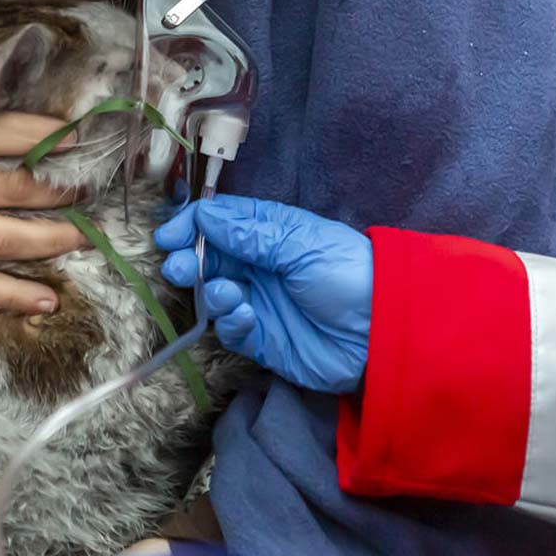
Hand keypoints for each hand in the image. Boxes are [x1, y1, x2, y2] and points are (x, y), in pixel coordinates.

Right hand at [0, 108, 87, 314]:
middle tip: (93, 194)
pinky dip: (16, 295)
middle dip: (59, 192)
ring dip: (52, 240)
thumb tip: (46, 138)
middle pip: (6, 187)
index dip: (37, 135)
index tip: (78, 140)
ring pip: (1, 239)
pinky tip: (47, 299)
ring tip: (87, 238)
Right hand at [154, 195, 371, 392]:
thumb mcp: (300, 245)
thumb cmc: (349, 274)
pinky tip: (247, 317)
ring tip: (228, 294)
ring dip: (212, 293)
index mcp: (271, 233)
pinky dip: (231, 322)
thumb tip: (203, 215)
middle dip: (190, 261)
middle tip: (180, 269)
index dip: (192, 226)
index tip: (169, 235)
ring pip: (214, 294)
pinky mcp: (261, 339)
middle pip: (209, 258)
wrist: (385, 332)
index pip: (220, 222)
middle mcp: (259, 265)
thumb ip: (250, 234)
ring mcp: (259, 301)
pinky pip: (230, 329)